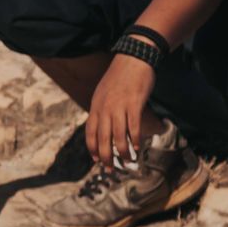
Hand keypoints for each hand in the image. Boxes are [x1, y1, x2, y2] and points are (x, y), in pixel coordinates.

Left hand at [87, 51, 155, 168]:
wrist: (134, 57)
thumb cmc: (121, 75)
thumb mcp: (104, 91)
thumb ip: (102, 107)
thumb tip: (102, 124)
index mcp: (96, 105)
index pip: (90, 132)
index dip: (93, 149)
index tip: (97, 160)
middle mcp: (105, 108)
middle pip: (103, 138)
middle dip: (106, 157)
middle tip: (110, 169)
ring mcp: (119, 106)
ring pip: (118, 136)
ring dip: (122, 152)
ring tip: (127, 161)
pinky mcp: (134, 104)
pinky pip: (133, 127)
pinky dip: (135, 140)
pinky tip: (137, 147)